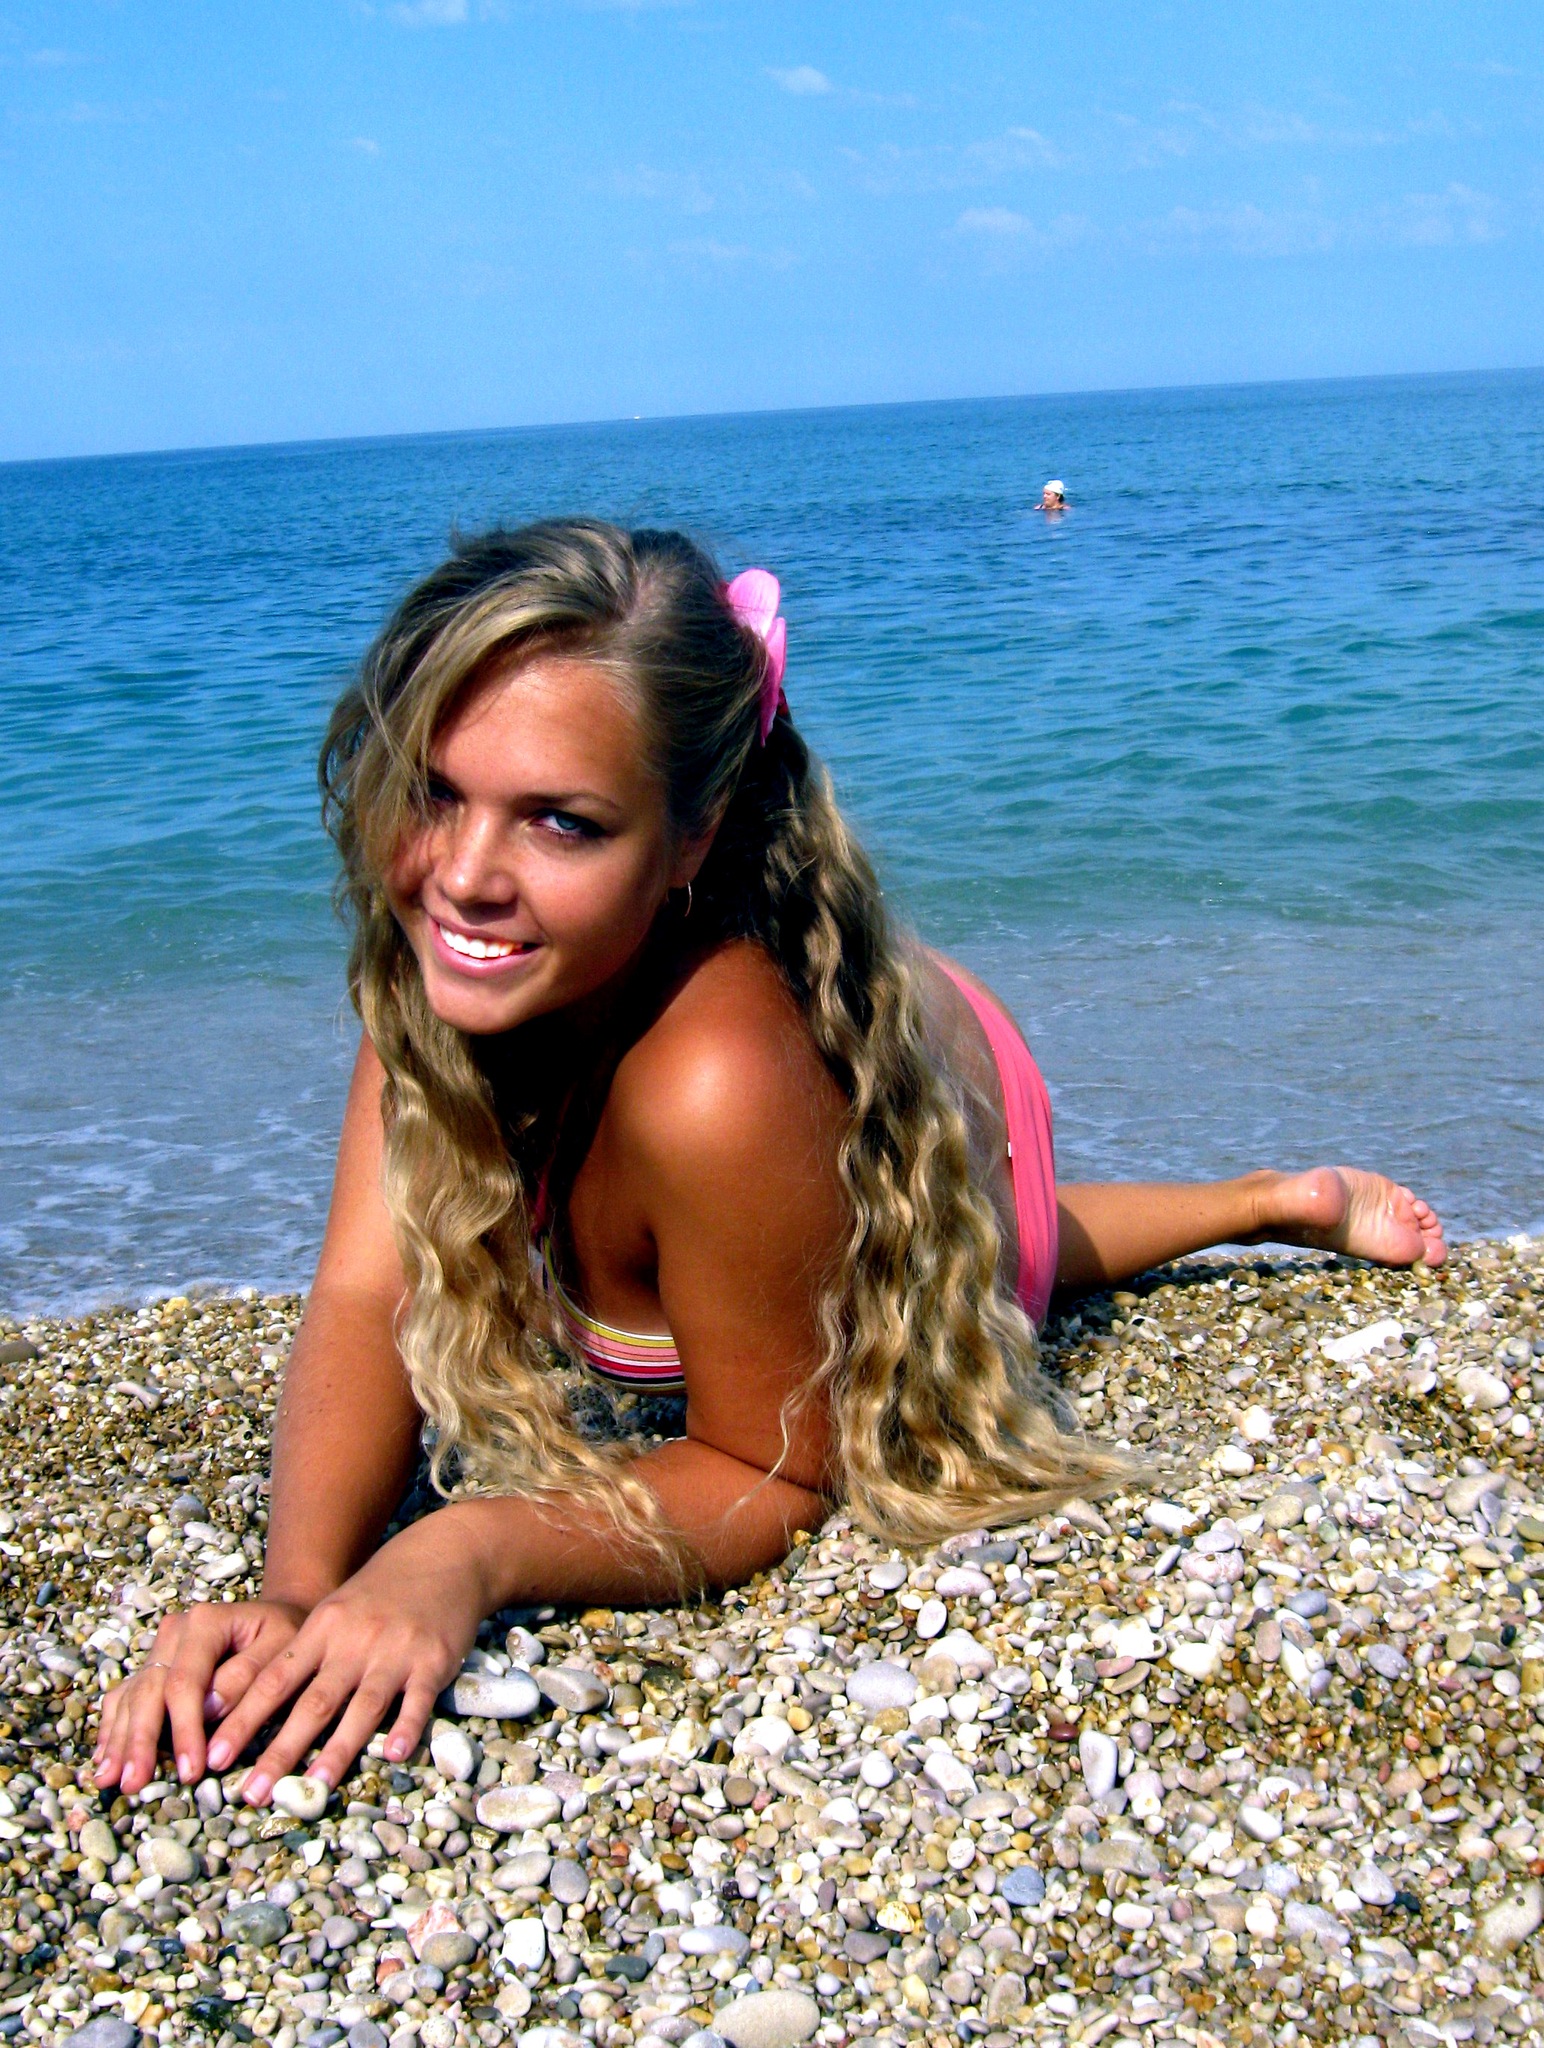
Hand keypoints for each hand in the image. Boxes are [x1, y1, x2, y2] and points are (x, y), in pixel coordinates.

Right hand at [93, 1598, 309, 1796]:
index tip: (191, 1771)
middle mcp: (174, 1631)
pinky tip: (104, 1759)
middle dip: (140, 1741)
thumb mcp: (282, 1650)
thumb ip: (247, 1678)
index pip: (185, 1682)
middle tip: (133, 1785)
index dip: (184, 1730)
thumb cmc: (286, 1637)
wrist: (278, 1617)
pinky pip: (126, 1697)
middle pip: (149, 1691)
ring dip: (119, 1740)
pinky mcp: (154, 1666)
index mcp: (205, 1623)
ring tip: (107, 1780)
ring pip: (132, 1696)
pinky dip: (114, 1728)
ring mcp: (159, 1649)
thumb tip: (208, 1712)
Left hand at [204, 1514, 486, 1803]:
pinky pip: (418, 1700)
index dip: (242, 1720)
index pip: (274, 1680)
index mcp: (322, 1629)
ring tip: (312, 1788)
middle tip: (250, 1795)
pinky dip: (406, 1727)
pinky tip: (393, 1754)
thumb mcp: (334, 1611)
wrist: (444, 1556)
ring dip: (337, 1751)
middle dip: (278, 1752)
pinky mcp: (434, 1660)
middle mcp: (354, 1641)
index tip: (214, 1757)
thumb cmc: (379, 1593)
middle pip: (312, 1702)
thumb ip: (301, 1654)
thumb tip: (245, 1700)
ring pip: (362, 1707)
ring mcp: (395, 1651)